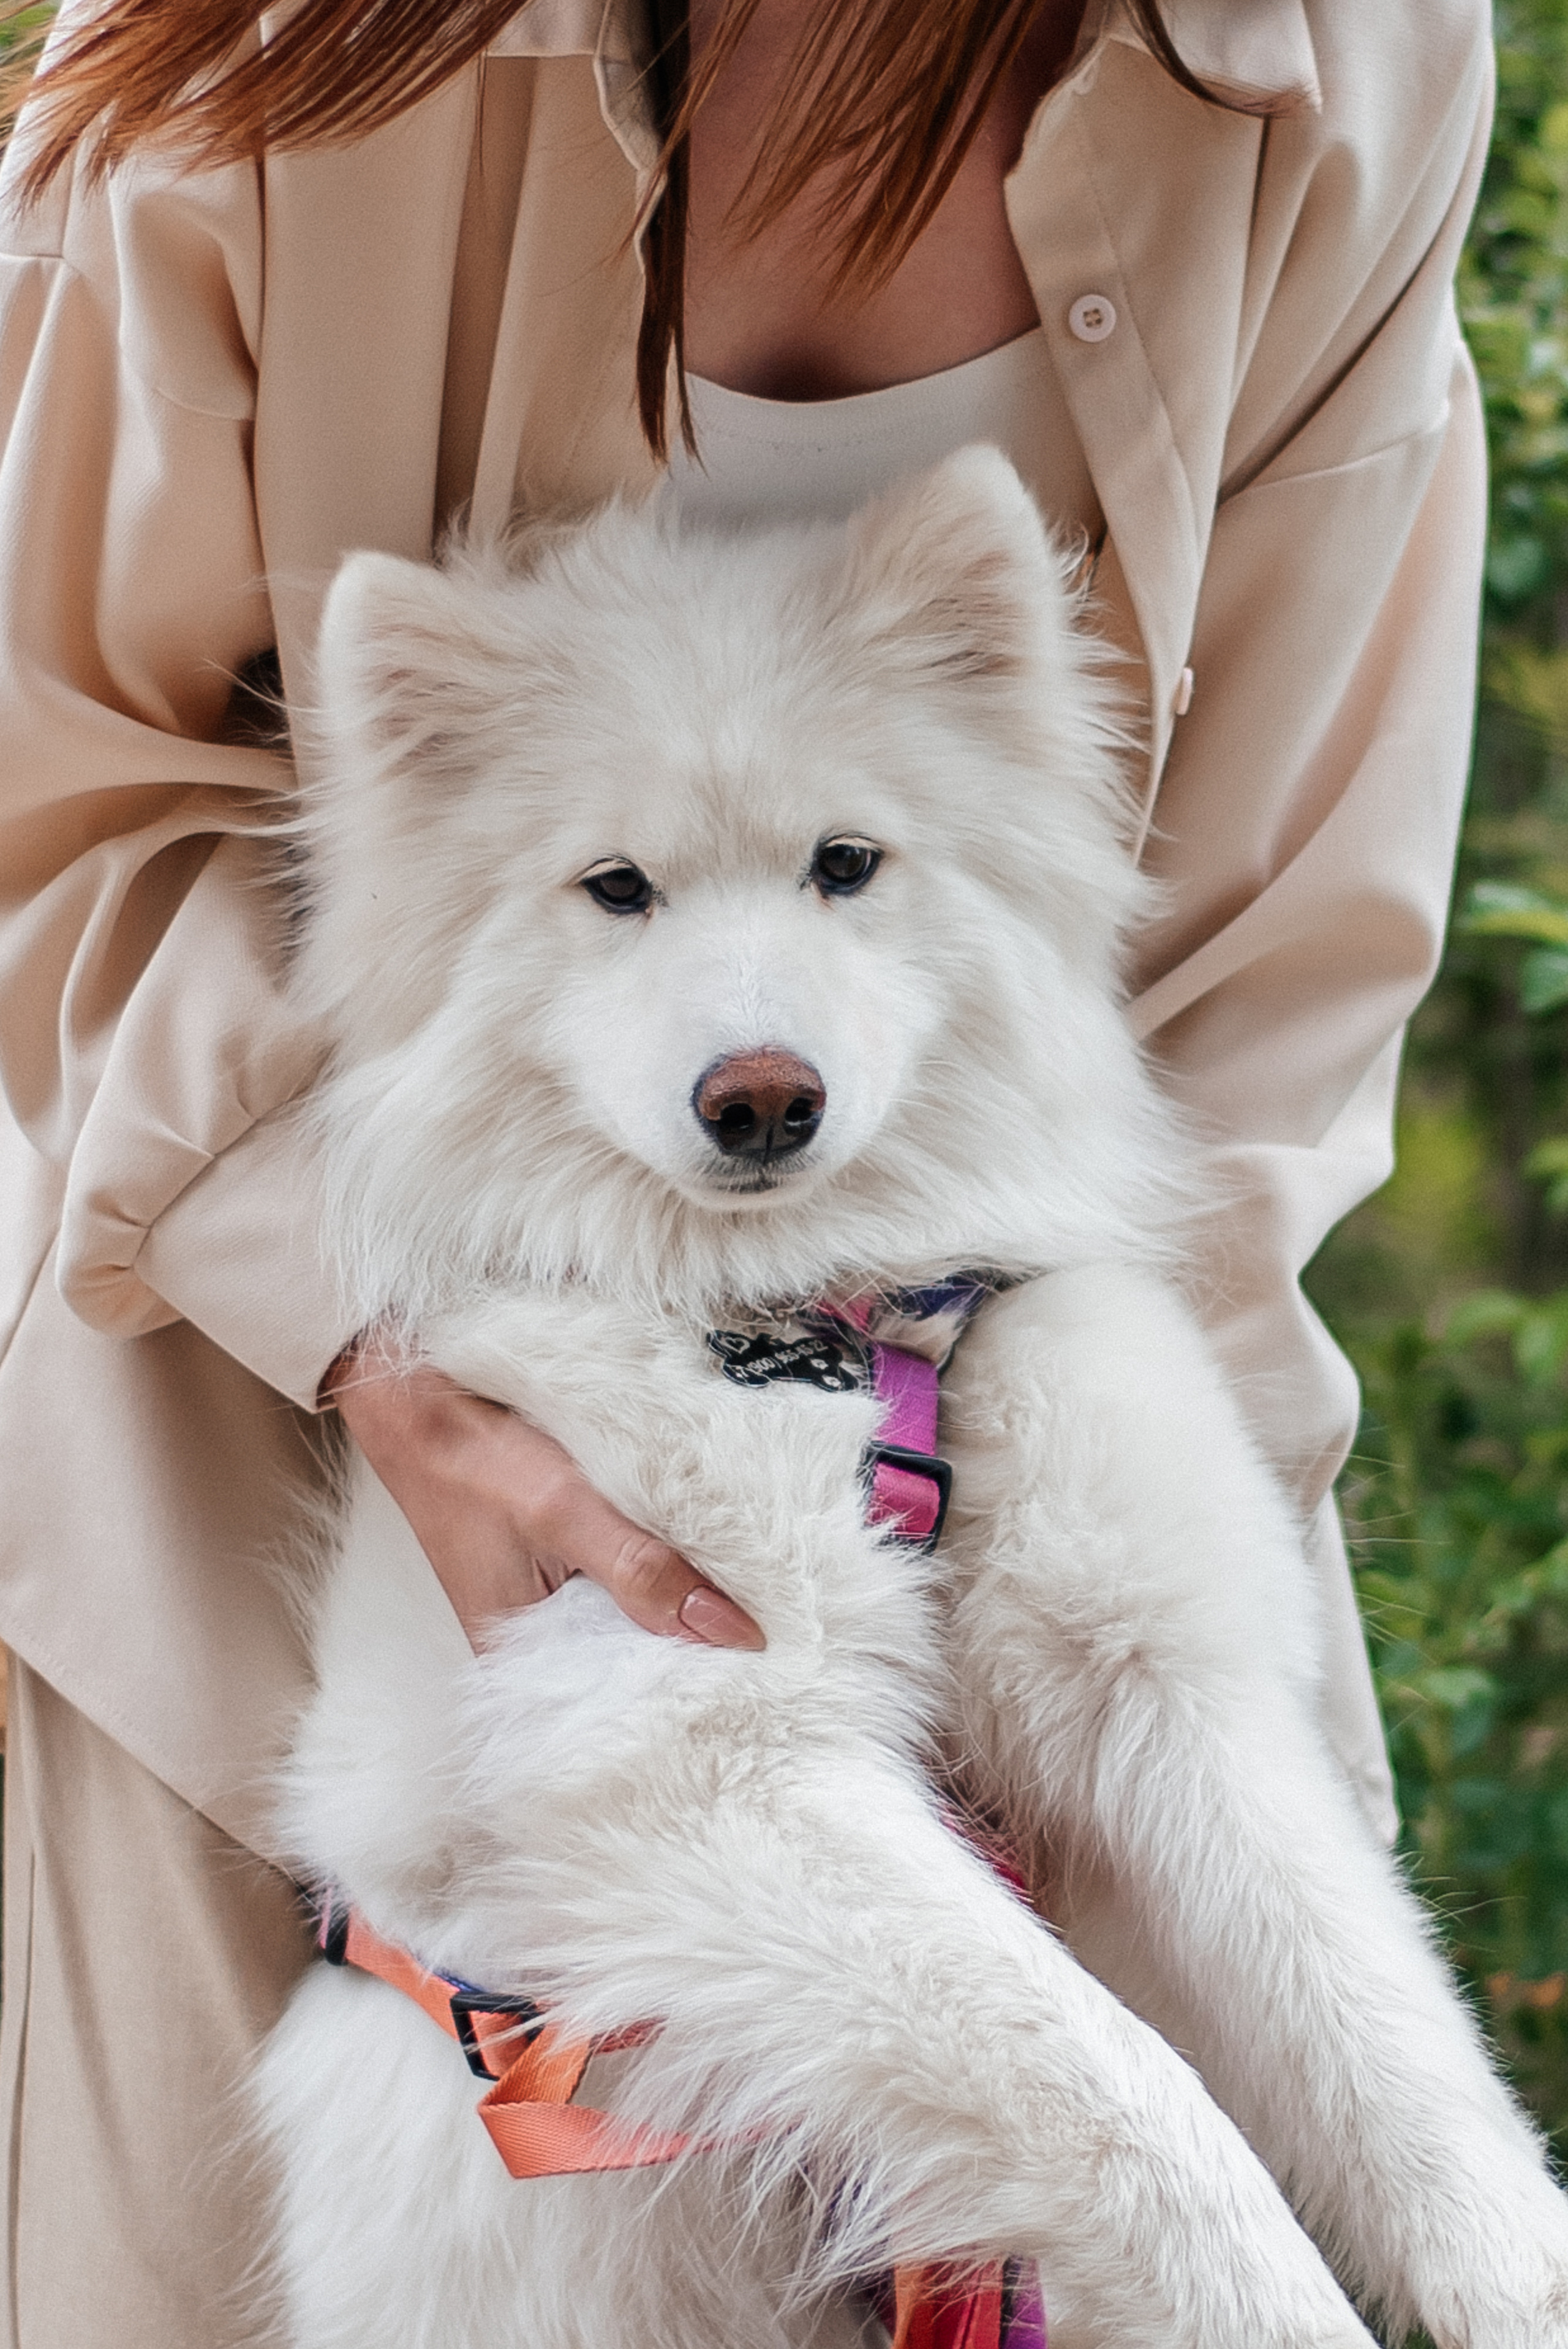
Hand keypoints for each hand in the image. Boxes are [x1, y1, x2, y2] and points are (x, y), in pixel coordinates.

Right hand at [325, 1340, 764, 1654]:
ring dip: (682, 1607)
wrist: (413, 1402)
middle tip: (787, 1646)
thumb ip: (641, 1573)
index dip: (696, 1694)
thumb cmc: (472, 1461)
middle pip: (635, 1665)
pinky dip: (659, 1573)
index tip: (770, 1686)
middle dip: (698, 1652)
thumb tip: (729, 1633)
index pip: (629, 1703)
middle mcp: (533, 1647)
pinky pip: (622, 1584)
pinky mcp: (558, 1565)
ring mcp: (545, 1603)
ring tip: (761, 1606)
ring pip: (633, 1620)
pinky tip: (704, 1562)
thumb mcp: (564, 1513)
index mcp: (522, 1663)